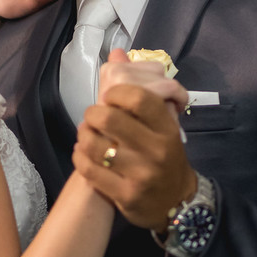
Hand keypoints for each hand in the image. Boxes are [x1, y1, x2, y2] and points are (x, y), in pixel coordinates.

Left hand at [75, 54, 195, 231]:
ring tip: (86, 135)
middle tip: (93, 117)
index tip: (109, 97)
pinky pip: (90, 171)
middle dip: (93, 114)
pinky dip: (80, 158)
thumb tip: (116, 53)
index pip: (138, 97)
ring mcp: (141, 175)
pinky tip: (83, 154)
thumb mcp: (163, 125)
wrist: (176, 203)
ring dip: (83, 136)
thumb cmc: (166, 157)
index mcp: (167, 128)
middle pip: (109, 118)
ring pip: (95, 146)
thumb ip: (140, 89)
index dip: (115, 92)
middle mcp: (157, 150)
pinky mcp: (126, 196)